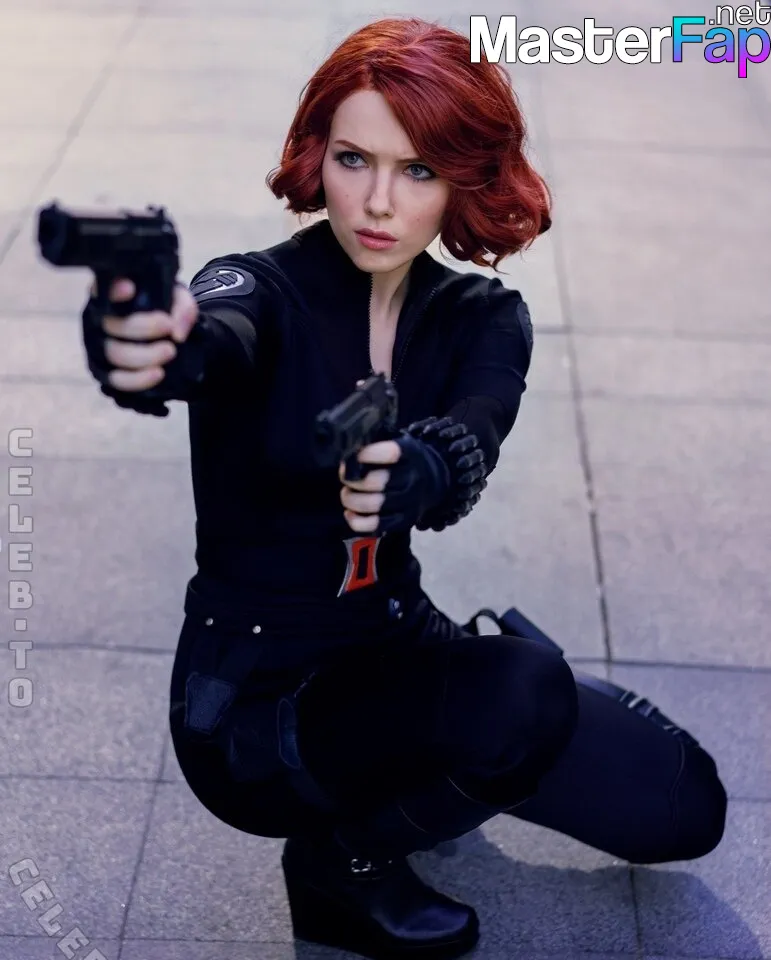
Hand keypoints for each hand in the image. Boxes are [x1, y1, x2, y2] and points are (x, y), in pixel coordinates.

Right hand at [88, 276, 198, 391]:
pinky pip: (116, 379)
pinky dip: (137, 379)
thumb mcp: (178, 300)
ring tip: (171, 351)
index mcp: (112, 295)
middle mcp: (99, 320)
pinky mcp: (105, 371)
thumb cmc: (164, 309)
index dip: (113, 290)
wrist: (166, 336)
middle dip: (145, 327)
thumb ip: (183, 308)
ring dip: (145, 355)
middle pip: (113, 325)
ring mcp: (99, 347)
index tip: (131, 289)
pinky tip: (158, 373)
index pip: (102, 289)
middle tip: (169, 328)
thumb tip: (177, 334)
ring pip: (115, 354)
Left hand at [339, 433, 450, 535]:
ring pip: (373, 504)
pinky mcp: (403, 521)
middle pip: (376, 482)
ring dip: (351, 500)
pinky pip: (375, 525)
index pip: (390, 453)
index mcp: (411, 454)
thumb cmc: (403, 460)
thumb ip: (374, 442)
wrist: (430, 482)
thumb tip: (347, 447)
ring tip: (347, 494)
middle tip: (345, 476)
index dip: (366, 454)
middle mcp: (413, 479)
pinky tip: (350, 513)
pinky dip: (356, 521)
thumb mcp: (396, 442)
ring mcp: (409, 503)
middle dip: (353, 479)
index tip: (353, 456)